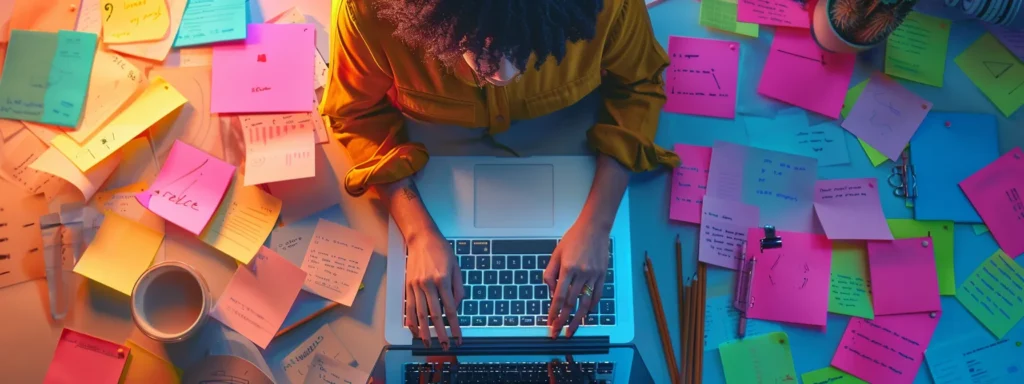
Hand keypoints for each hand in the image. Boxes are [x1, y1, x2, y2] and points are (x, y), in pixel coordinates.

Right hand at [405, 227, 463, 349]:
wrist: (421, 238)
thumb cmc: (441, 250)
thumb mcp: (456, 267)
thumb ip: (458, 288)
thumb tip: (455, 307)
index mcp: (443, 280)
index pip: (450, 309)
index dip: (455, 326)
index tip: (458, 338)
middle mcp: (428, 284)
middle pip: (434, 315)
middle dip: (440, 333)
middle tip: (445, 346)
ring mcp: (416, 286)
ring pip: (419, 314)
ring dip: (424, 331)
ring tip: (429, 343)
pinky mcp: (408, 286)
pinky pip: (408, 307)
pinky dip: (411, 321)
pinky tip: (414, 330)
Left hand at [544, 221, 609, 337]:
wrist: (594, 228)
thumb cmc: (573, 239)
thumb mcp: (556, 253)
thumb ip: (550, 272)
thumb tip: (550, 291)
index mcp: (567, 268)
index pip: (559, 296)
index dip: (554, 312)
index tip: (550, 322)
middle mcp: (581, 273)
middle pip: (571, 303)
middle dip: (563, 320)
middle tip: (557, 332)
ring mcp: (593, 275)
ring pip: (585, 303)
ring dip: (578, 319)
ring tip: (572, 330)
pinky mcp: (602, 275)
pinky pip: (597, 295)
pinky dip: (591, 306)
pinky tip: (586, 314)